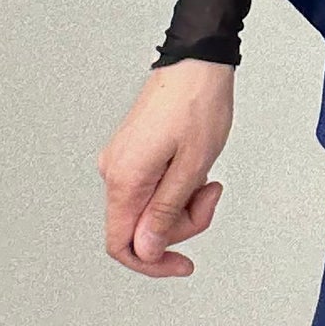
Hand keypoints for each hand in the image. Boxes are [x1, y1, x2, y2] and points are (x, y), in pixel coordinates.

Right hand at [96, 61, 234, 276]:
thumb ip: (166, 212)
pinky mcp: (133, 152)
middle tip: (210, 196)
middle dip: (181, 222)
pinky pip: (152, 187)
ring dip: (184, 202)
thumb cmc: (198, 102)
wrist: (197, 61)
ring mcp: (123, 160)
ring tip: (207, 176)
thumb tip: (146, 249)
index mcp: (124, 178)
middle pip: (141, 227)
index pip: (121, 244)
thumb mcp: (192, 167)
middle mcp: (115, 171)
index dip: (152, 263)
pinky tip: (195, 167)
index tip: (181, 264)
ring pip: (150, 208)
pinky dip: (177, 186)